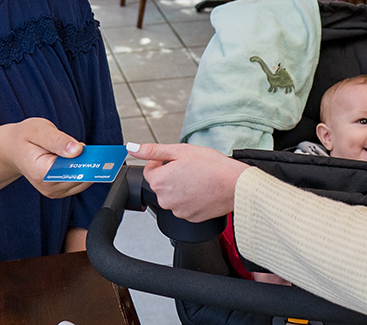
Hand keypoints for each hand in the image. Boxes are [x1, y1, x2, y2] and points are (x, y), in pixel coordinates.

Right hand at [9, 117, 90, 198]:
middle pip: (79, 177)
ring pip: (83, 181)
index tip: (100, 154)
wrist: (15, 149)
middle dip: (91, 163)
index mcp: (41, 172)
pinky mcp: (61, 190)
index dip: (87, 162)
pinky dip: (86, 170)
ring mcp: (54, 191)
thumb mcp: (38, 130)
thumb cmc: (25, 138)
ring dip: (90, 167)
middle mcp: (48, 186)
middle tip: (98, 150)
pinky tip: (83, 158)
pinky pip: (80, 182)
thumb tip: (77, 150)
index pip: (71, 171)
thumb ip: (58, 140)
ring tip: (89, 152)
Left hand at [128, 143, 249, 220]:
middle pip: (161, 184)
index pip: (149, 170)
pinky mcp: (190, 218)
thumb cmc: (212, 166)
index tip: (175, 160)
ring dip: (180, 187)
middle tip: (190, 168)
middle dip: (171, 175)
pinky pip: (185, 206)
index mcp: (159, 181)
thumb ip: (153, 150)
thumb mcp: (180, 150)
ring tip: (198, 178)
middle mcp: (165, 200)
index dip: (162, 162)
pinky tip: (202, 189)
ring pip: (173, 196)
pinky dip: (191, 198)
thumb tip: (132, 148)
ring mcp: (178, 211)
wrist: (234, 185)